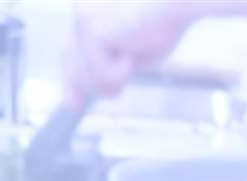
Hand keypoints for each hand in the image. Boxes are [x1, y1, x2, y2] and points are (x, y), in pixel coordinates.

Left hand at [61, 0, 198, 105]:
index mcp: (90, 14)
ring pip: (86, 76)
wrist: (175, 3)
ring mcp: (83, 21)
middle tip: (104, 97)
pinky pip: (101, 73)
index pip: (71, 52)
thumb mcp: (135, 52)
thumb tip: (105, 88)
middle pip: (71, 66)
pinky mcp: (91, 29)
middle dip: (87, 87)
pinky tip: (132, 51)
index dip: (71, 81)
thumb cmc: (165, 23)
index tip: (73, 105)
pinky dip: (122, 72)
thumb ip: (115, 66)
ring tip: (132, 57)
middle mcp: (82, 13)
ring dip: (115, 78)